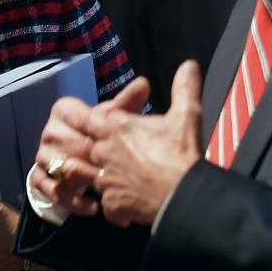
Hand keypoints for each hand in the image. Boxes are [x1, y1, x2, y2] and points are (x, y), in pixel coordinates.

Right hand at [31, 76, 151, 214]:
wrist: (79, 158)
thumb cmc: (98, 134)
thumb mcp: (111, 119)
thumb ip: (126, 104)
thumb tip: (143, 84)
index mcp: (63, 111)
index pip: (74, 115)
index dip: (94, 128)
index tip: (114, 142)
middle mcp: (49, 131)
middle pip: (68, 145)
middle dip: (91, 159)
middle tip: (112, 171)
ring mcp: (42, 155)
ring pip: (56, 168)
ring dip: (80, 182)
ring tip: (103, 192)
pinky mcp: (38, 178)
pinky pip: (50, 190)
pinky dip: (71, 200)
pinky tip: (92, 207)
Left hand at [88, 60, 203, 226]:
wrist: (184, 194)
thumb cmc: (182, 152)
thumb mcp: (186, 114)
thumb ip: (184, 87)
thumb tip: (189, 64)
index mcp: (116, 127)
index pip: (85, 118)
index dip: (86, 120)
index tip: (87, 122)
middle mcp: (104, 152)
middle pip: (82, 147)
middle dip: (89, 149)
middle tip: (99, 151)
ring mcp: (105, 181)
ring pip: (84, 176)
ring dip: (92, 176)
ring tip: (105, 176)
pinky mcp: (112, 206)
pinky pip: (105, 206)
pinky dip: (113, 206)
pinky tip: (123, 205)